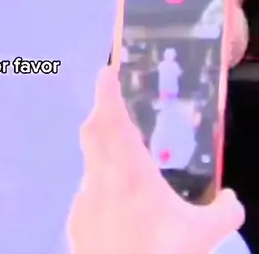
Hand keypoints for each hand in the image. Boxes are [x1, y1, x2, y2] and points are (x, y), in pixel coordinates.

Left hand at [67, 67, 243, 253]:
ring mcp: (83, 201)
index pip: (112, 118)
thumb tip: (231, 200)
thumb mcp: (204, 236)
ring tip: (126, 162)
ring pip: (90, 164)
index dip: (106, 91)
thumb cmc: (162, 252)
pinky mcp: (75, 224)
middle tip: (117, 106)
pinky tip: (120, 209)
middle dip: (103, 113)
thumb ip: (223, 212)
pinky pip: (87, 195)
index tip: (107, 72)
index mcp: (129, 171)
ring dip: (103, 154)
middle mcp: (101, 179)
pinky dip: (101, 191)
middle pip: (93, 132)